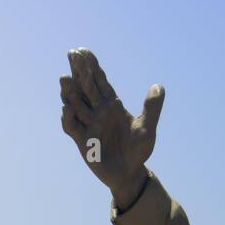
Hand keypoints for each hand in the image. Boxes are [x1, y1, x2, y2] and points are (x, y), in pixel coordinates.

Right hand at [60, 48, 164, 209]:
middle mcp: (97, 112)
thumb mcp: (147, 128)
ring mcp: (88, 125)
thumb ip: (152, 108)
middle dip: (79, 72)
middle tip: (72, 54)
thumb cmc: (138, 150)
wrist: (130, 173)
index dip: (92, 66)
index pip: (99, 81)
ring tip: (65, 78)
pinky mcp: (82, 141)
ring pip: (75, 105)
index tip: (83, 51)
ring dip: (70, 92)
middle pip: (85, 88)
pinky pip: (72, 128)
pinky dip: (68, 119)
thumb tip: (158, 86)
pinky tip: (67, 109)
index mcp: (111, 105)